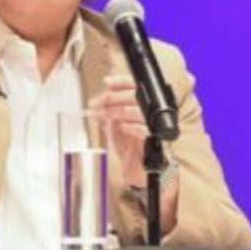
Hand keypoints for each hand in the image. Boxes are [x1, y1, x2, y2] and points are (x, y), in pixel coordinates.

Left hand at [89, 73, 149, 187]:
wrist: (136, 167)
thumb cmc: (128, 145)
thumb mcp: (113, 124)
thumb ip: (107, 111)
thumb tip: (95, 101)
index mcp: (143, 104)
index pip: (135, 85)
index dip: (121, 82)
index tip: (107, 82)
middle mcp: (151, 112)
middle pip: (134, 96)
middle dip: (112, 98)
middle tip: (97, 103)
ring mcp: (153, 124)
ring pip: (135, 110)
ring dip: (115, 112)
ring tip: (102, 115)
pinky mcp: (154, 138)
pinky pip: (143, 128)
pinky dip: (128, 126)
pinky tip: (119, 127)